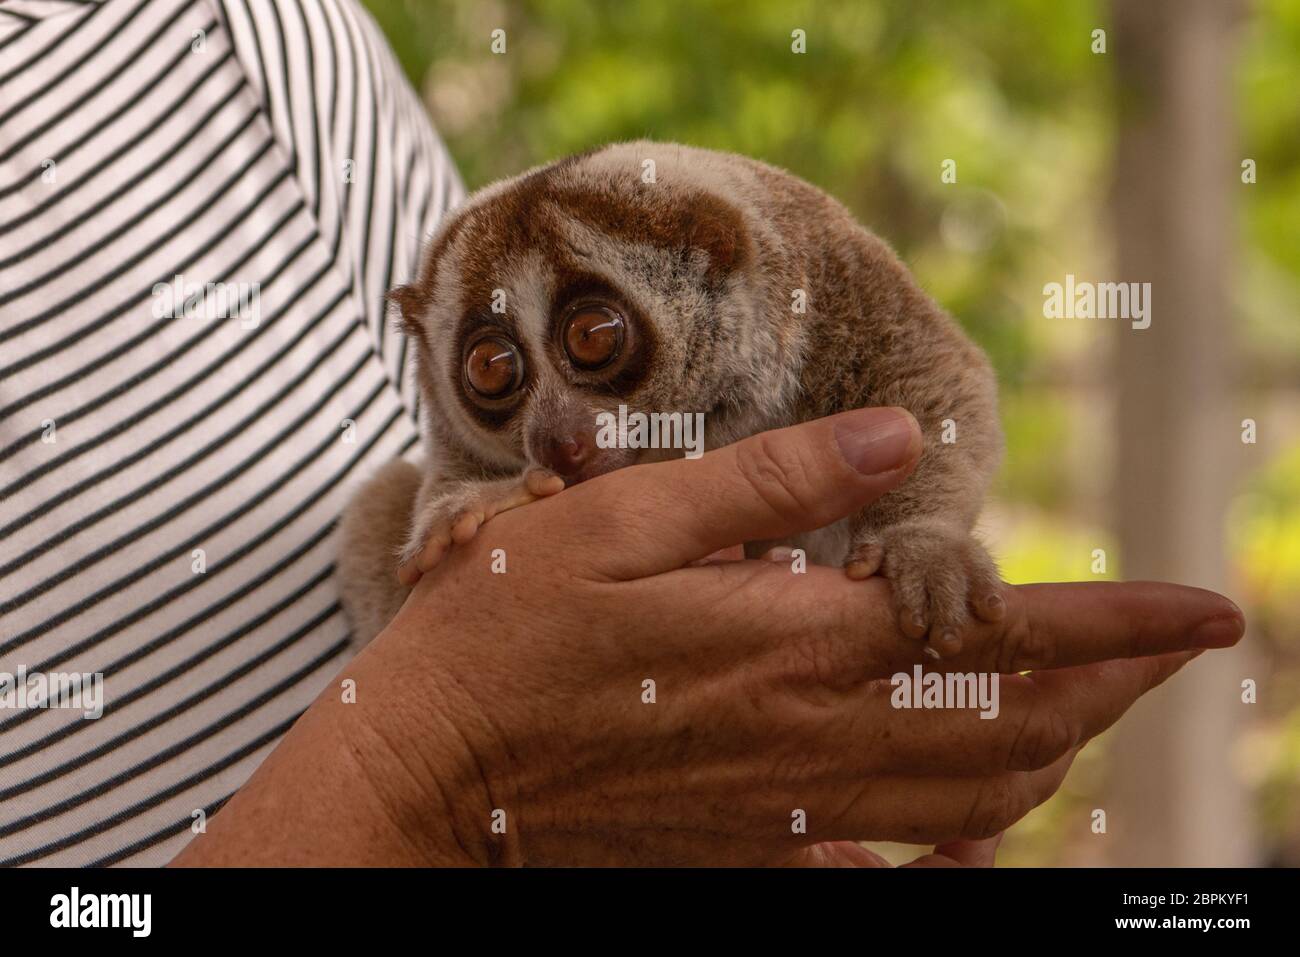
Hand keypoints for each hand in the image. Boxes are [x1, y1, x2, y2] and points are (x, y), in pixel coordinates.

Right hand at [174, 407, 1243, 865]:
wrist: (433, 776)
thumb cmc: (504, 635)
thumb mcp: (620, 519)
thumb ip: (767, 483)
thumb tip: (892, 442)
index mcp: (790, 642)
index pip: (995, 631)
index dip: (1116, 623)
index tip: (1203, 613)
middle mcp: (810, 735)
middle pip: (1015, 730)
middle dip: (1113, 691)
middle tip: (1165, 653)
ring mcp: (787, 809)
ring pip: (974, 799)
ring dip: (1058, 752)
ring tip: (1097, 706)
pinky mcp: (751, 850)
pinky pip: (893, 862)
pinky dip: (964, 839)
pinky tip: (983, 817)